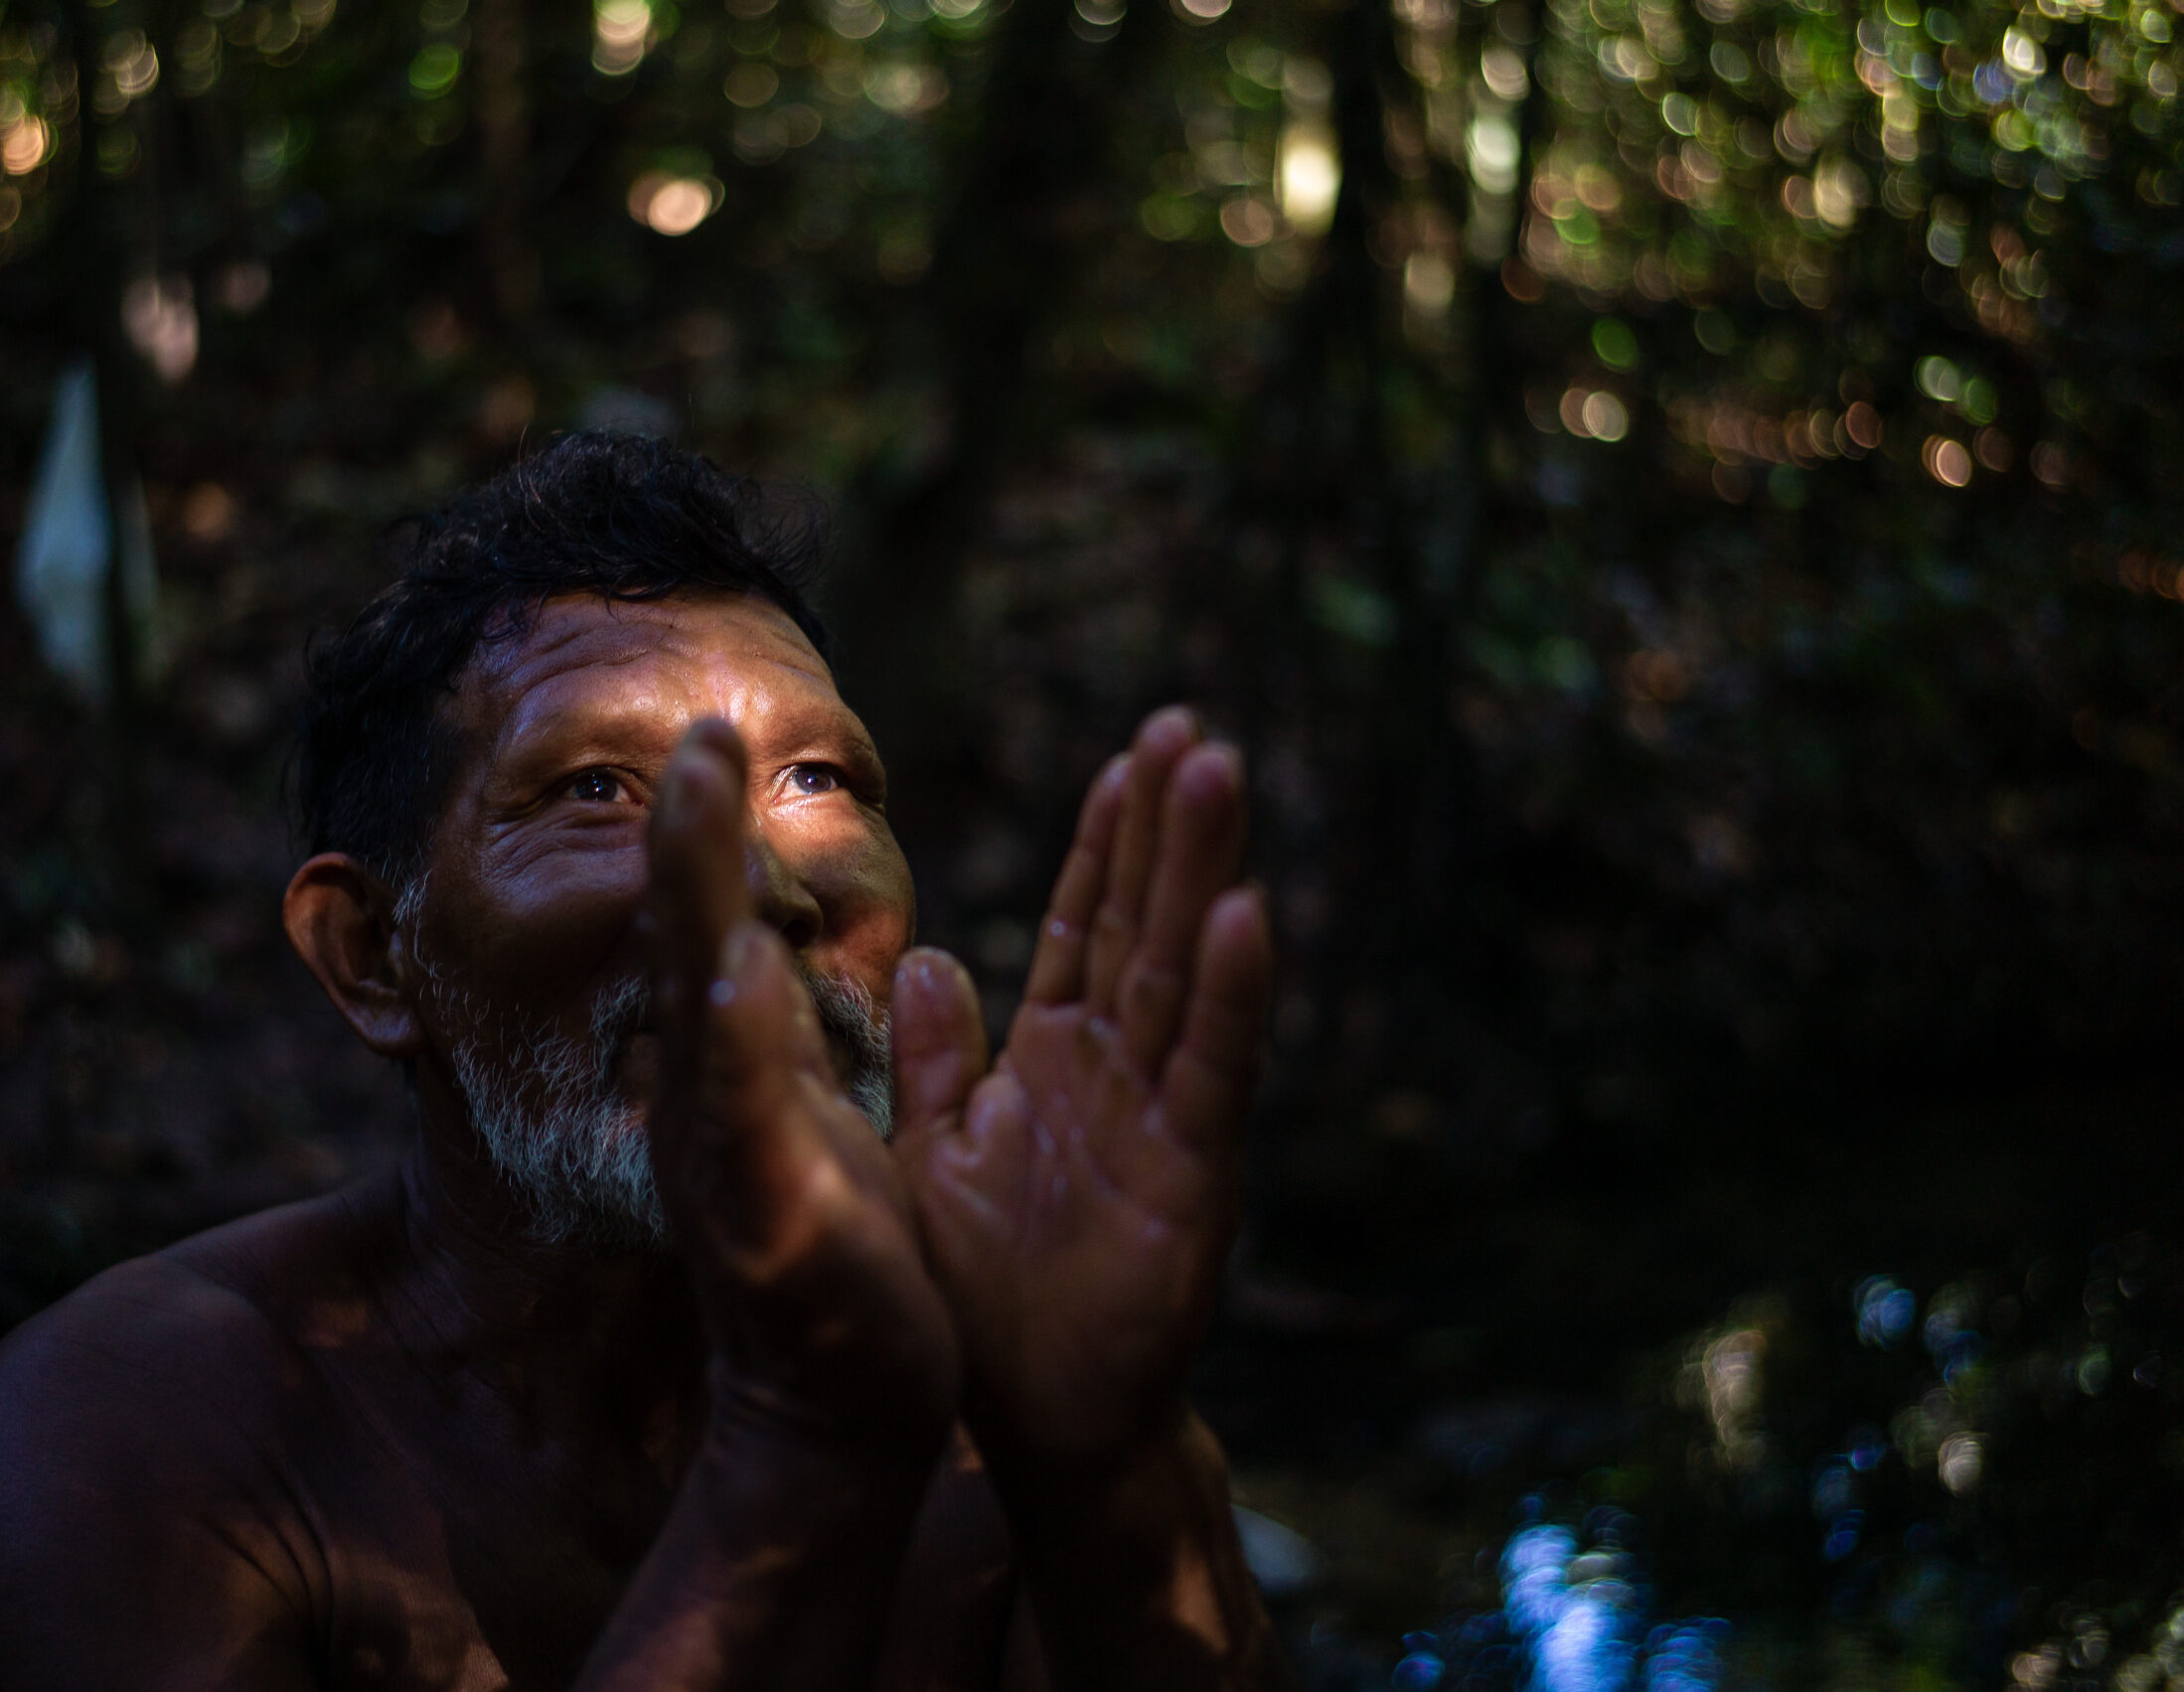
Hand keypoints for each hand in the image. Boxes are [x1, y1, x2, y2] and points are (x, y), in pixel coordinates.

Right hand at [646, 721, 958, 1453]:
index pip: (708, 926)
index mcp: (732, 1069)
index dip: (702, 831)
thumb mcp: (798, 1117)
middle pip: (684, 939)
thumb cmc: (829, 1258)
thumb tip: (750, 949)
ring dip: (695, 892)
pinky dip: (734, 1039)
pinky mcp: (769, 1215)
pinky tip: (732, 967)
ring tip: (694, 791)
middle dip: (686, 830)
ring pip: (700, 1002)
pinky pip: (746, 1115)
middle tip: (692, 724)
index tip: (710, 728)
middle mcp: (707, 1099)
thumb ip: (775, 1034)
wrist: (840, 1408)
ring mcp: (726, 1154)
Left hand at [892, 708, 1271, 1472]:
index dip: (1107, 842)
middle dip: (1166, 825)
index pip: (1087, 925)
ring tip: (1220, 770)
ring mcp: (1163, 1118)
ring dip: (1202, 872)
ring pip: (1185, 973)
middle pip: (1144, 923)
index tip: (1129, 753)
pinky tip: (1249, 915)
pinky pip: (1212, 1072)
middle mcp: (1120, 1072)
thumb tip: (934, 961)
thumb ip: (937, 1063)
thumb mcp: (936, 1158)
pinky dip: (1232, 996)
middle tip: (1191, 723)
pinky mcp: (1191, 1178)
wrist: (1034, 1420)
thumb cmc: (986, 1295)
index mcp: (1057, 1059)